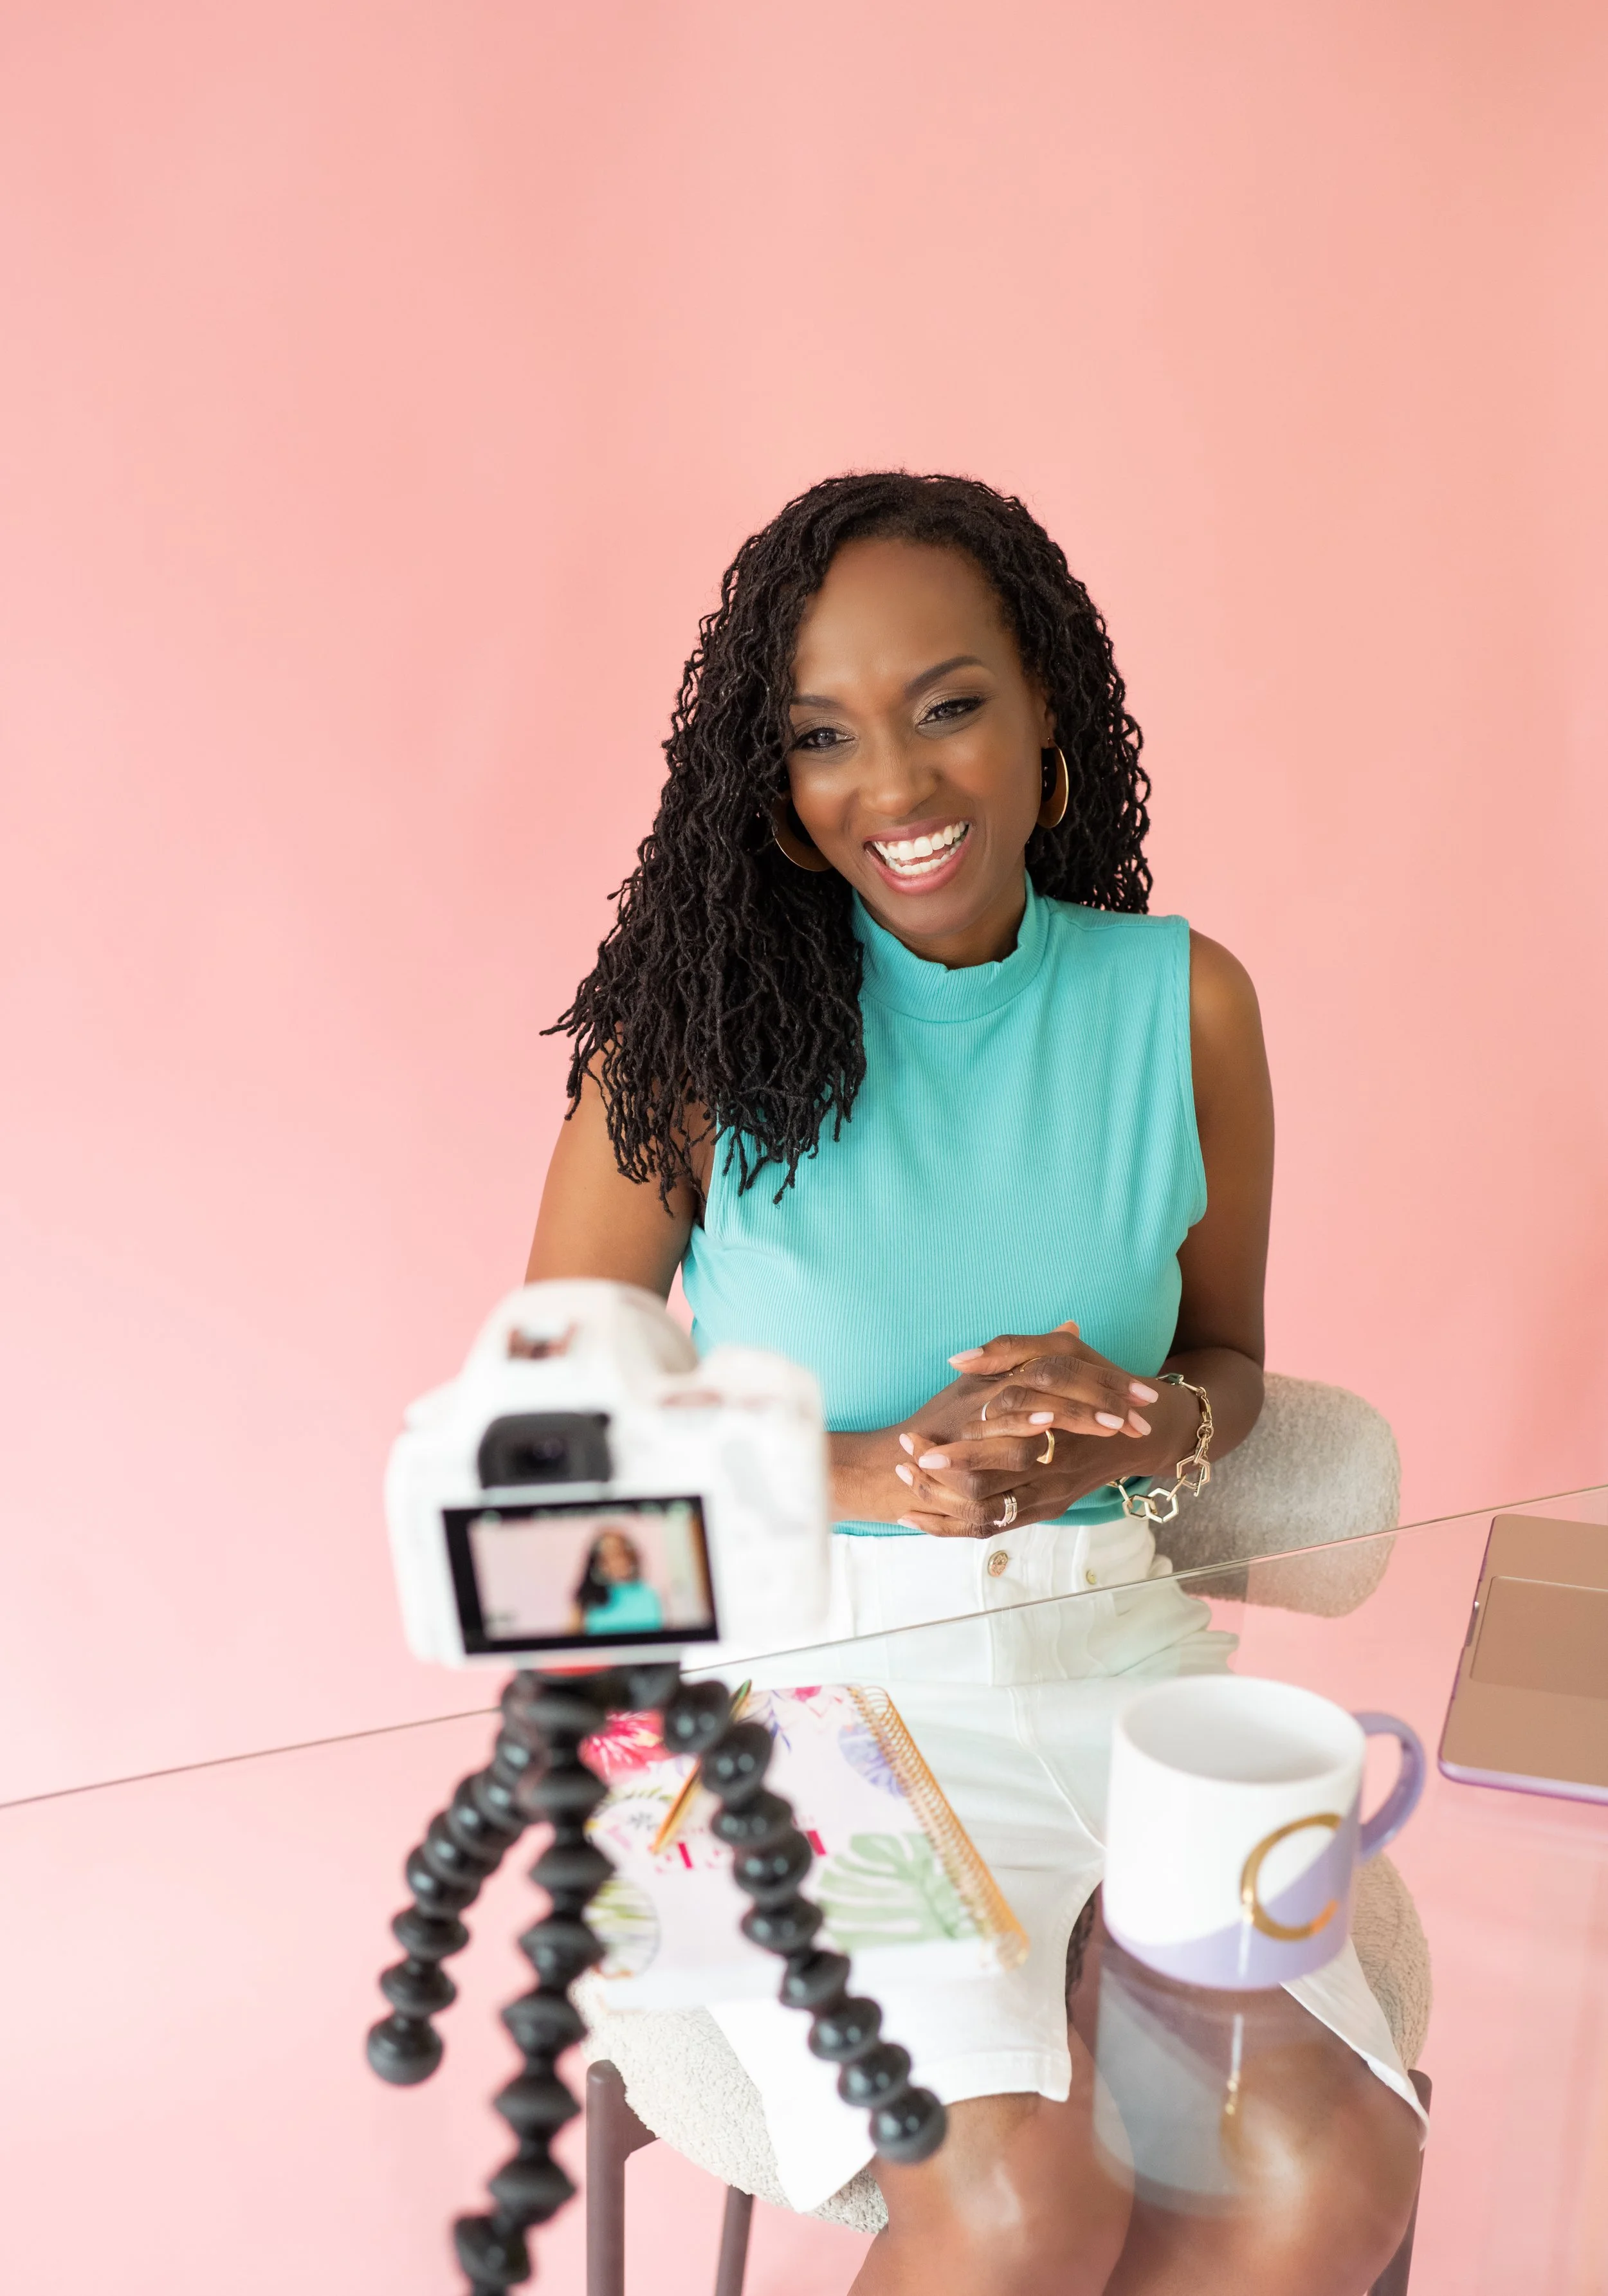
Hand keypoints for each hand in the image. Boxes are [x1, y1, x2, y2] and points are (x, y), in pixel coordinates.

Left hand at [888, 1323, 1187, 1539]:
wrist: (1140, 1431)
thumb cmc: (1098, 1382)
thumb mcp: (1063, 1355)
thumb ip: (1011, 1351)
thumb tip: (957, 1358)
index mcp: (1057, 1427)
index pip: (998, 1445)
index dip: (954, 1447)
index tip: (913, 1438)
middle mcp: (1054, 1468)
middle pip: (987, 1487)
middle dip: (937, 1479)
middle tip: (901, 1464)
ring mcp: (1050, 1495)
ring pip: (986, 1514)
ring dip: (940, 1506)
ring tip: (902, 1492)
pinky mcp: (1045, 1511)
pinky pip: (992, 1529)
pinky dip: (950, 1528)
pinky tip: (914, 1520)